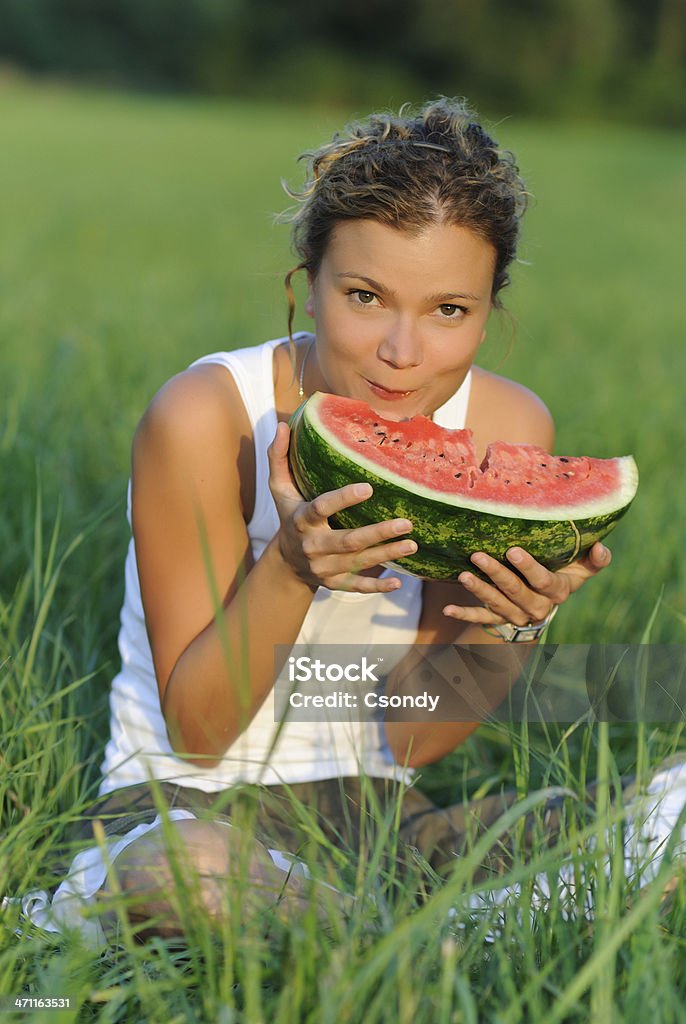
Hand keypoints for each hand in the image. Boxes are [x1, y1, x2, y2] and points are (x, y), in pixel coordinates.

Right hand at [267, 422, 416, 592]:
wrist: (286, 563)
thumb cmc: (289, 516)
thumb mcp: (279, 489)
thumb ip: (278, 457)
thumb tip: (281, 424)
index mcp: (301, 521)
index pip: (320, 509)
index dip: (343, 499)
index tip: (368, 487)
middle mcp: (313, 546)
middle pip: (348, 541)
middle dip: (377, 534)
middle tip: (406, 522)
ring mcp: (324, 567)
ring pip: (359, 562)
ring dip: (387, 554)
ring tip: (412, 542)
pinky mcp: (334, 583)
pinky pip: (357, 587)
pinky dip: (377, 587)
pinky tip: (399, 582)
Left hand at [442, 542, 611, 624]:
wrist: (547, 602)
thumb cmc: (564, 573)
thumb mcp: (583, 568)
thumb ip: (595, 560)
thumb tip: (601, 546)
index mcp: (557, 591)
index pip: (543, 581)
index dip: (529, 568)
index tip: (514, 550)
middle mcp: (537, 606)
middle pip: (516, 592)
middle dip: (497, 574)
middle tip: (478, 556)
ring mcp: (516, 614)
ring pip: (496, 604)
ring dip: (478, 590)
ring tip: (463, 575)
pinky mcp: (499, 619)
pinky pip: (481, 619)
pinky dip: (464, 614)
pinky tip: (447, 610)